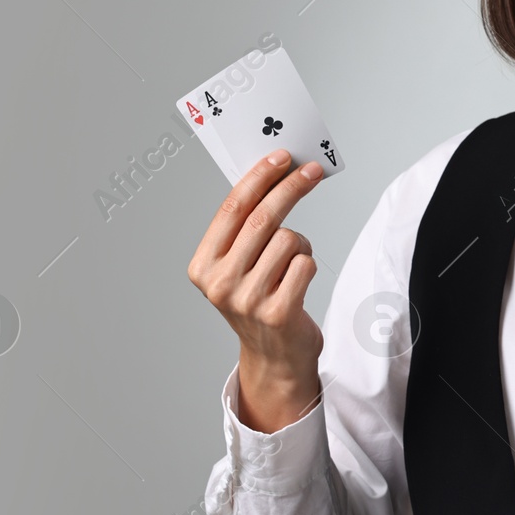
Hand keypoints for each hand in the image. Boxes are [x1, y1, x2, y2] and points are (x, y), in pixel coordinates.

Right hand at [188, 148, 325, 432]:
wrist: (274, 358)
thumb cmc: (260, 301)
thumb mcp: (239, 266)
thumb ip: (246, 228)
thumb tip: (273, 173)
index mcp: (202, 266)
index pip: (232, 209)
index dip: (259, 178)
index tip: (282, 156)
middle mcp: (219, 283)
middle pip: (263, 218)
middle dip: (291, 187)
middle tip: (312, 171)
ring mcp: (247, 300)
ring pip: (290, 240)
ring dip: (301, 245)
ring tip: (293, 265)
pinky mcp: (277, 312)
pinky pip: (306, 264)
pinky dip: (309, 265)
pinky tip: (298, 283)